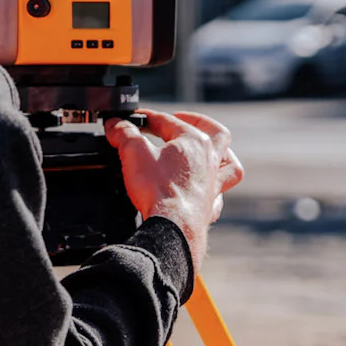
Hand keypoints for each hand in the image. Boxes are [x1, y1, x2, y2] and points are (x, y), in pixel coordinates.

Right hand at [103, 110, 244, 264]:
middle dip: (199, 122)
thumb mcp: (134, 153)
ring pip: (230, 165)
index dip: (146, 117)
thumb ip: (124, 134)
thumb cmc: (159, 190)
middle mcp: (210, 161)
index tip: (131, 119)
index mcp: (194, 142)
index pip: (167, 121)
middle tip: (182, 120)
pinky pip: (219, 195)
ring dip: (223, 155)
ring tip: (211, 151)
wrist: (172, 227)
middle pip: (217, 133)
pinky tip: (203, 190)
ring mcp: (213, 184)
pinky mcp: (210, 206)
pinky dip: (214, 190)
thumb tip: (115, 124)